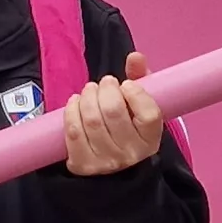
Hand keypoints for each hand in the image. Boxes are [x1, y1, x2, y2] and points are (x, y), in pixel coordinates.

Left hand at [64, 50, 165, 174]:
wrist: (108, 163)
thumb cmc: (127, 126)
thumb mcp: (139, 104)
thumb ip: (141, 77)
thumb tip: (135, 57)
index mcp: (151, 140)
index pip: (148, 114)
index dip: (135, 93)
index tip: (126, 85)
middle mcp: (131, 154)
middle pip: (114, 111)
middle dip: (105, 89)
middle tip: (104, 83)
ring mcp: (106, 163)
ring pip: (92, 120)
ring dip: (86, 97)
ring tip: (89, 91)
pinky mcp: (83, 165)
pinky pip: (73, 132)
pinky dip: (71, 111)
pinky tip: (75, 103)